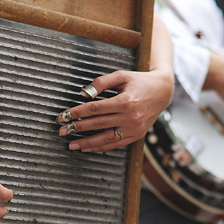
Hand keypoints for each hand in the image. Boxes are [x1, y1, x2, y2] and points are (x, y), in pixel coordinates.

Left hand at [56, 67, 173, 152]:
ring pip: (105, 139)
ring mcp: (133, 129)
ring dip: (86, 143)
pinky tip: (87, 148)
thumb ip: (101, 83)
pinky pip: (115, 144)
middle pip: (97, 124)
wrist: (162, 92)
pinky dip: (100, 147)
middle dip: (77, 128)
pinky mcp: (136, 136)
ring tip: (71, 145)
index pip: (94, 109)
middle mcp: (129, 117)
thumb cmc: (139, 81)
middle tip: (61, 131)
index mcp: (125, 101)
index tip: (63, 116)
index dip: (76, 113)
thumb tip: (82, 95)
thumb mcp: (121, 76)